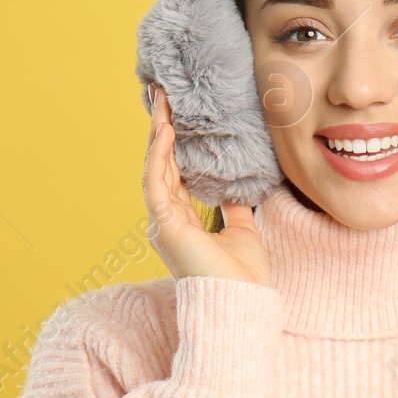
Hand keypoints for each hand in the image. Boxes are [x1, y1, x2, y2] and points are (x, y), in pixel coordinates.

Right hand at [143, 84, 272, 283]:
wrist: (242, 302)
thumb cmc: (243, 276)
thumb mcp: (242, 230)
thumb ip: (234, 207)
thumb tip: (238, 186)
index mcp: (182, 220)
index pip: (174, 172)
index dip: (173, 143)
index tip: (176, 113)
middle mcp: (167, 219)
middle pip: (161, 164)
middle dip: (161, 128)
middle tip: (163, 94)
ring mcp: (162, 222)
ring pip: (154, 168)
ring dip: (157, 134)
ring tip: (162, 102)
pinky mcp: (164, 225)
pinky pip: (156, 183)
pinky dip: (159, 156)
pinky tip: (165, 131)